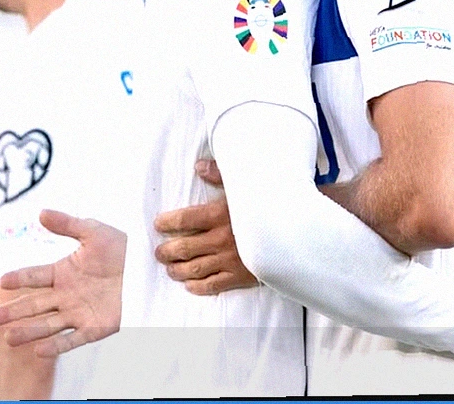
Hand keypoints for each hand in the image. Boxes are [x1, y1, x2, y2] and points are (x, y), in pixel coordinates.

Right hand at [0, 209, 125, 357]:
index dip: (19, 278)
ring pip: (48, 325)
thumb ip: (68, 225)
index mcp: (62, 272)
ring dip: (28, 331)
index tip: (3, 280)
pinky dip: (56, 346)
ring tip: (8, 338)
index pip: (35, 276)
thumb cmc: (122, 248)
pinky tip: (39, 351)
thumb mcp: (95, 232)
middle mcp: (65, 295)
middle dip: (15, 312)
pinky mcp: (94, 328)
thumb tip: (41, 213)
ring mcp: (78, 313)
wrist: (149, 268)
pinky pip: (72, 339)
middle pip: (35, 305)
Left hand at [152, 159, 258, 295]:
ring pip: (194, 269)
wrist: (294, 231)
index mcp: (220, 215)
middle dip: (166, 251)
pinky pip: (212, 285)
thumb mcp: (246, 186)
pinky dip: (198, 286)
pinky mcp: (240, 276)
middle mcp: (221, 239)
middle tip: (159, 252)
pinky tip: (190, 285)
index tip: (159, 224)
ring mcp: (230, 260)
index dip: (167, 223)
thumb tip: (199, 167)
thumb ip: (221, 175)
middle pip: (183, 248)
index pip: (184, 220)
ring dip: (177, 270)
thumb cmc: (268, 206)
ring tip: (170, 268)